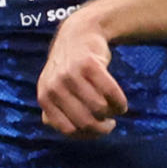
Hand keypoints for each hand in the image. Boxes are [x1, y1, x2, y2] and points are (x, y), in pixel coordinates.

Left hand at [38, 18, 126, 136]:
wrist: (79, 32)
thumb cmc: (69, 68)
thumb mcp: (54, 88)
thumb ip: (56, 112)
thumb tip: (72, 133)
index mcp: (45, 97)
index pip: (67, 129)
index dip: (85, 135)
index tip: (96, 131)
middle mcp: (54, 86)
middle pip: (85, 121)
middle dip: (102, 128)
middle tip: (110, 125)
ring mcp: (71, 74)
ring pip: (99, 108)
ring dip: (112, 114)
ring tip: (115, 110)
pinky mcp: (89, 64)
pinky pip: (110, 92)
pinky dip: (120, 102)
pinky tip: (121, 103)